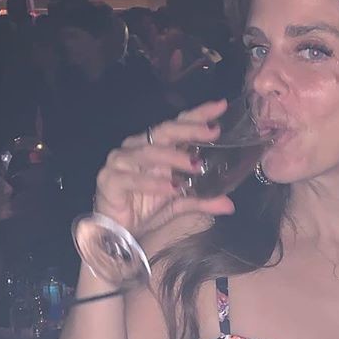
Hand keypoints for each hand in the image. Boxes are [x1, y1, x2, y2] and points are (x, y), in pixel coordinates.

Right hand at [92, 100, 234, 238]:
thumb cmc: (146, 208)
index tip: (221, 106)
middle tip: (212, 132)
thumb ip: (203, 200)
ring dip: (173, 157)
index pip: (178, 124)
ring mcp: (121, 162)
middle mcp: (138, 148)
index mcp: (157, 147)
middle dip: (189, 129)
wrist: (118, 232)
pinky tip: (171, 188)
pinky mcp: (109, 180)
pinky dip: (152, 183)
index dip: (198, 114)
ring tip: (195, 165)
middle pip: (164, 131)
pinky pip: (131, 178)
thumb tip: (229, 205)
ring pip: (148, 152)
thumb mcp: (180, 203)